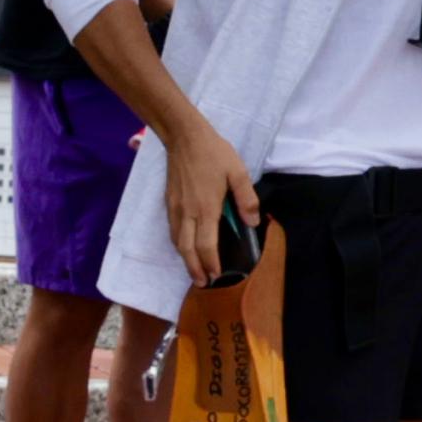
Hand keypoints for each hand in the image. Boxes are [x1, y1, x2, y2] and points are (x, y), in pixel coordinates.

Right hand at [165, 126, 263, 290]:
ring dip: (185, 259)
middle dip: (194, 268)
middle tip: (202, 283)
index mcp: (206, 208)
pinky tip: (186, 246)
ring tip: (194, 270)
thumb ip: (246, 199)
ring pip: (178, 241)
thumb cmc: (214, 154)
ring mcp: (175, 209)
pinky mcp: (169, 203)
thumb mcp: (238, 172)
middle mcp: (187, 213)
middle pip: (187, 249)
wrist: (184, 138)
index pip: (206, 245)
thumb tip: (251, 222)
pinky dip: (180, 244)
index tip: (217, 275)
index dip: (211, 263)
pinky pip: (174, 230)